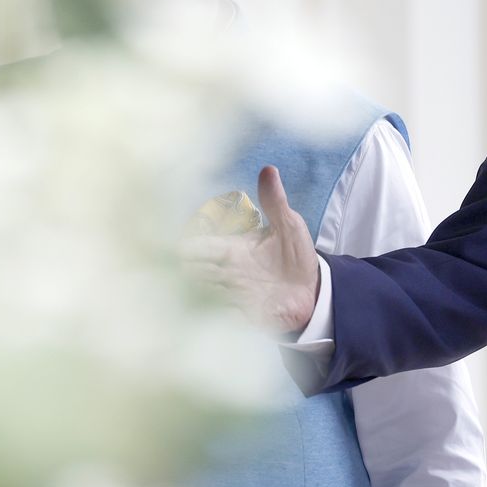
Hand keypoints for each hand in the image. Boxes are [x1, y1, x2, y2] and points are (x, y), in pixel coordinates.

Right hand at [180, 166, 319, 333]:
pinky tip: (217, 311)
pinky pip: (222, 317)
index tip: (172, 248)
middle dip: (185, 273)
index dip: (184, 248)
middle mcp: (227, 273)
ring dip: (199, 293)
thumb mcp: (288, 226)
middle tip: (179, 271)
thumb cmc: (295, 256)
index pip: (199, 247)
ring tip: (194, 290)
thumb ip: (275, 202)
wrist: (314, 290)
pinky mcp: (244, 316)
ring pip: (203, 295)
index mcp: (232, 250)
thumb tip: (268, 169)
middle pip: (193, 273)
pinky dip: (216, 314)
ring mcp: (234, 296)